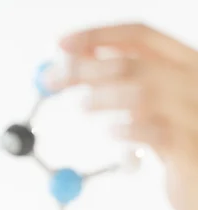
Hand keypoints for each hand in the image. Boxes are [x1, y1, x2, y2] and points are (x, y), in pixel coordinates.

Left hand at [46, 23, 197, 209]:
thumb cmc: (177, 140)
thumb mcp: (153, 102)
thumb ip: (125, 77)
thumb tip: (78, 56)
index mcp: (185, 63)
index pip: (139, 35)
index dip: (98, 35)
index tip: (61, 44)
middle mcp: (194, 82)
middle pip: (132, 63)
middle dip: (85, 69)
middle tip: (52, 80)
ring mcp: (195, 114)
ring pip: (142, 94)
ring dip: (103, 97)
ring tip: (81, 105)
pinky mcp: (190, 148)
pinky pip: (156, 133)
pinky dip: (129, 130)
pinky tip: (111, 132)